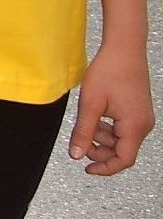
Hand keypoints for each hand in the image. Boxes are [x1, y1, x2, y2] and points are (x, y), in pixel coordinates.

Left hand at [69, 42, 152, 175]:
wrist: (124, 49)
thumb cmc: (109, 71)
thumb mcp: (90, 104)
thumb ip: (83, 131)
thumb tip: (75, 154)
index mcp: (135, 127)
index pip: (123, 160)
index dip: (105, 167)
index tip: (87, 168)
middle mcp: (143, 126)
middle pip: (121, 151)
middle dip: (99, 149)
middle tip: (80, 140)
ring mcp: (142, 119)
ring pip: (120, 139)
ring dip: (101, 136)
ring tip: (87, 119)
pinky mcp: (138, 112)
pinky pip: (122, 128)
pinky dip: (107, 127)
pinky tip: (95, 114)